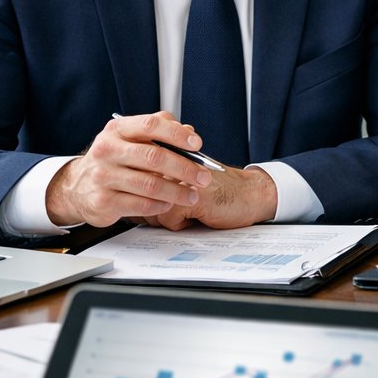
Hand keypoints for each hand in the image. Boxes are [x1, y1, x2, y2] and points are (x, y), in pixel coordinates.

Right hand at [45, 112, 214, 226]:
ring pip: (150, 184)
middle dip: (185, 168)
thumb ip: (159, 131)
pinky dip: (161, 205)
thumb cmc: (113, 159)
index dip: (177, 134)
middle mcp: (107, 150)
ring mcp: (103, 176)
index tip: (197, 144)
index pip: (151, 125)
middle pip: (154, 157)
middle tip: (203, 177)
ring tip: (192, 195)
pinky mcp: (103, 201)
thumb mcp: (130, 138)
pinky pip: (141, 205)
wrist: (76, 186)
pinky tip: (170, 204)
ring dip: (177, 191)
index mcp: (117, 130)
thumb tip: (189, 131)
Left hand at [143, 165, 278, 229]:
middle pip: (141, 193)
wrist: (250, 193)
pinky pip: (167, 218)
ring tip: (188, 210)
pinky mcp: (191, 196)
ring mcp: (182, 177)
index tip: (156, 200)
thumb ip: (160, 178)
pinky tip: (197, 215)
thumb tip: (128, 195)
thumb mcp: (185, 177)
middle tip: (174, 208)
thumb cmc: (216, 188)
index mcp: (170, 153)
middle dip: (153, 207)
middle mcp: (173, 161)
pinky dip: (181, 223)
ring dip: (167, 216)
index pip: (139, 176)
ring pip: (152, 207)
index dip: (143, 193)